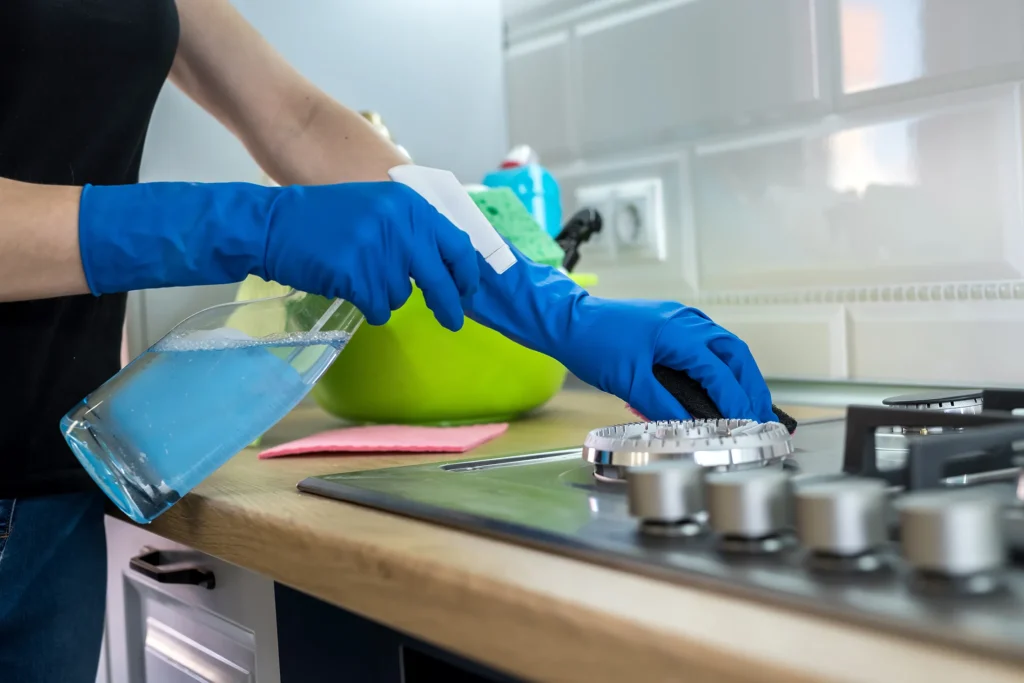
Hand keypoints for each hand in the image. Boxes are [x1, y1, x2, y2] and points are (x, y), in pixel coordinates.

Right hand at [78, 181, 478, 330]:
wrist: (274, 225)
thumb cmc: (325, 220)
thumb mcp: (376, 209)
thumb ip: (412, 230)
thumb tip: (450, 265)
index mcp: (408, 205)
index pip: (456, 243)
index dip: (467, 272)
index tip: (470, 290)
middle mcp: (398, 223)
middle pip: (439, 277)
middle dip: (449, 304)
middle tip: (454, 321)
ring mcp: (377, 248)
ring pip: (403, 295)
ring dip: (388, 296)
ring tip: (361, 278)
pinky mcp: (356, 273)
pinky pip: (379, 307)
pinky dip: (370, 307)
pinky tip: (352, 290)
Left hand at [555, 298, 776, 422]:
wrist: (569, 320)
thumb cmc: (595, 345)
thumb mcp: (629, 383)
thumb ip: (663, 406)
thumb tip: (690, 427)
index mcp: (680, 333)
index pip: (719, 372)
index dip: (736, 402)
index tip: (748, 426)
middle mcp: (688, 321)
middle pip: (735, 354)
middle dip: (751, 386)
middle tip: (761, 416)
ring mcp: (681, 319)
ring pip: (724, 347)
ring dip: (739, 375)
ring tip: (748, 404)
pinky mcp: (672, 323)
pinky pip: (707, 343)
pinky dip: (721, 365)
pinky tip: (721, 384)